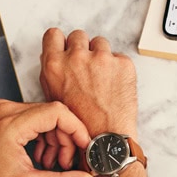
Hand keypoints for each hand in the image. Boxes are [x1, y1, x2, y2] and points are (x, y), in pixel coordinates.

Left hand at [0, 99, 96, 176]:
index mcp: (11, 124)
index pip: (57, 112)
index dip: (76, 129)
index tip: (84, 146)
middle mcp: (7, 110)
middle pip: (53, 114)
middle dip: (66, 139)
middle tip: (66, 163)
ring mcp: (3, 109)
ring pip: (44, 116)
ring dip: (54, 139)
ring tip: (51, 164)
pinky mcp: (3, 113)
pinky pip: (33, 118)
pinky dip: (42, 136)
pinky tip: (40, 157)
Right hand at [39, 28, 150, 176]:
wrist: (104, 140)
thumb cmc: (78, 125)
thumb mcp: (53, 99)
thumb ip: (54, 74)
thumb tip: (57, 59)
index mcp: (54, 66)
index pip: (53, 35)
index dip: (61, 42)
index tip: (66, 47)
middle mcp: (76, 58)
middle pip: (78, 36)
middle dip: (83, 48)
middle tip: (87, 67)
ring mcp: (101, 59)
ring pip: (100, 44)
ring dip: (101, 56)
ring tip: (102, 79)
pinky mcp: (123, 64)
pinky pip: (119, 57)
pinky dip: (118, 69)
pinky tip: (114, 87)